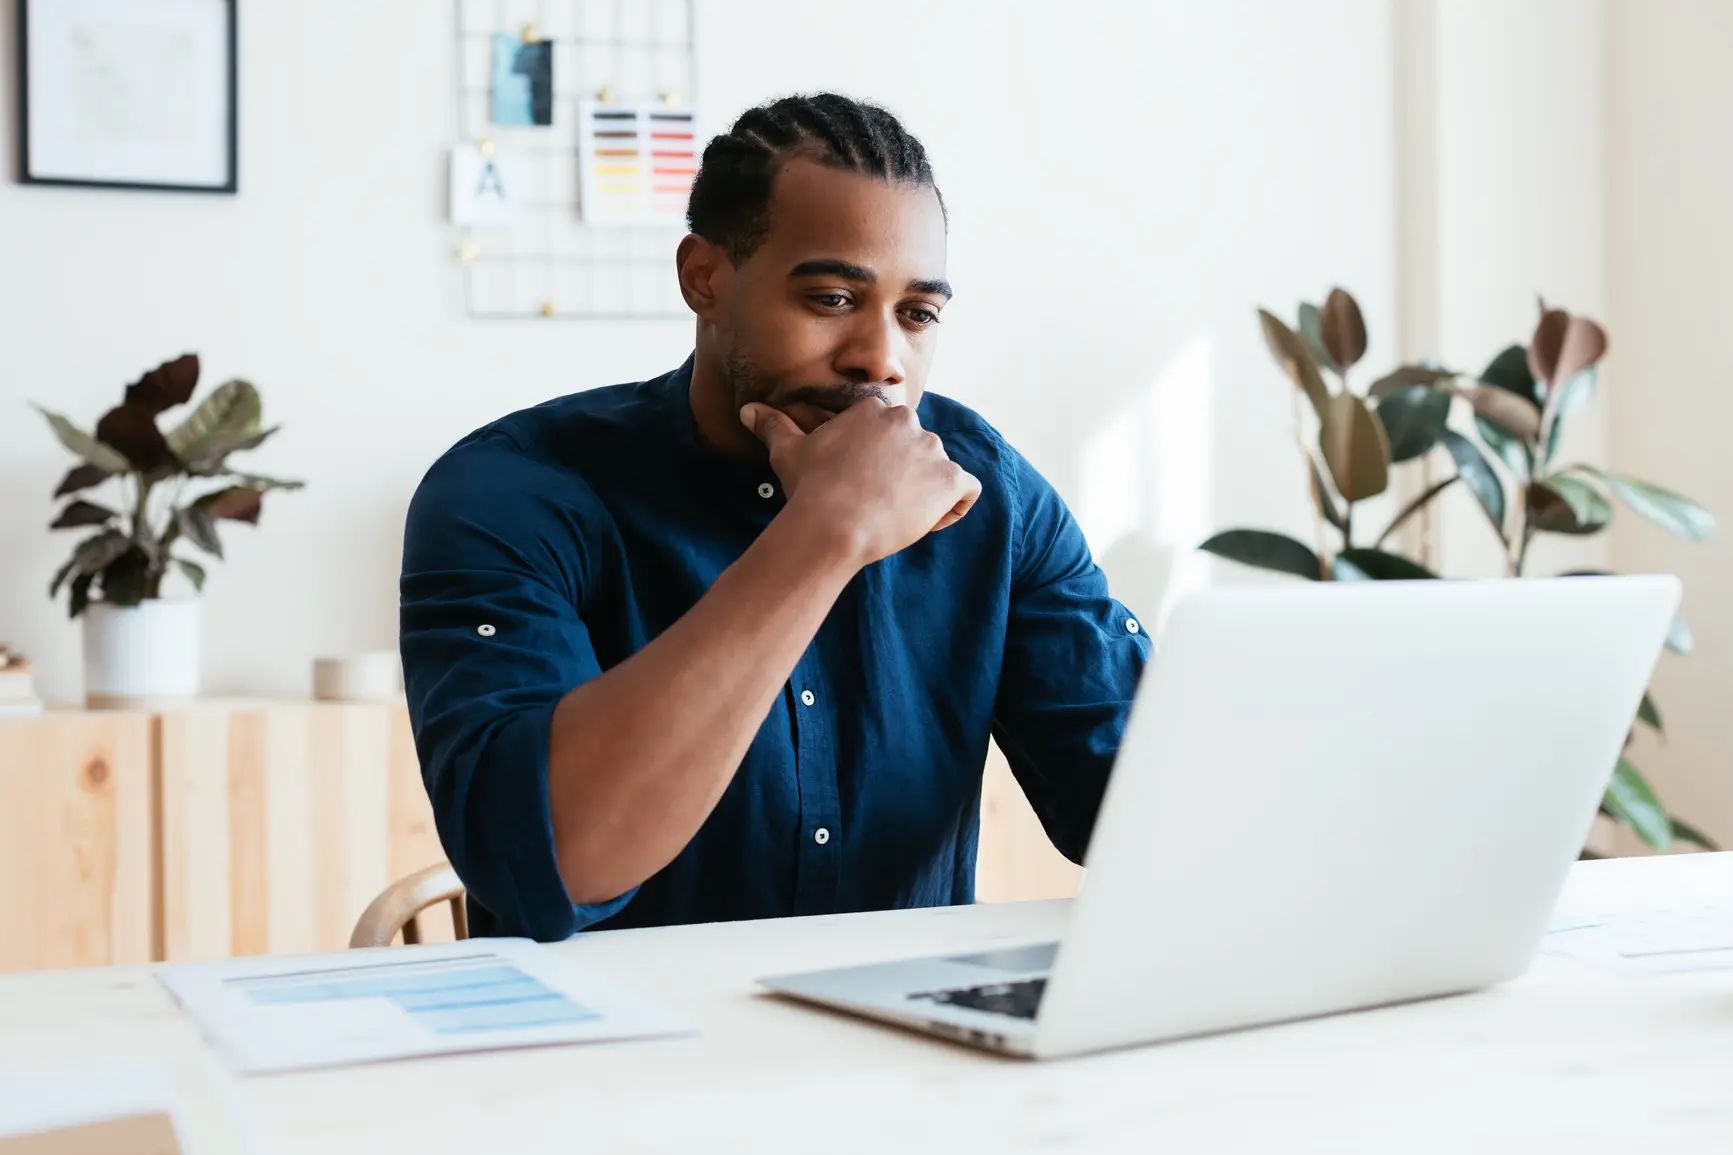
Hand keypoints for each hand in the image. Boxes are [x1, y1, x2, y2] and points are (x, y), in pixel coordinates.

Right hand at [741, 399, 981, 566]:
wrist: (833, 525)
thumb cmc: (809, 489)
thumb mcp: (788, 452)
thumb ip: (774, 426)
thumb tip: (748, 409)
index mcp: (875, 411)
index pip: (891, 435)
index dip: (880, 464)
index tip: (861, 486)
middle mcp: (908, 421)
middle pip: (918, 451)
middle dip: (904, 478)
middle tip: (875, 505)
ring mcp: (932, 449)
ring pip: (941, 472)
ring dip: (925, 495)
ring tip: (894, 518)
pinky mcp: (950, 478)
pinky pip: (967, 491)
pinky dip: (953, 508)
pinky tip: (925, 522)